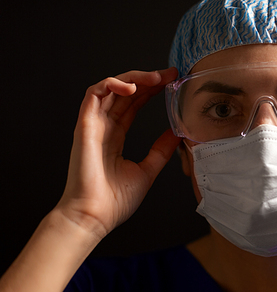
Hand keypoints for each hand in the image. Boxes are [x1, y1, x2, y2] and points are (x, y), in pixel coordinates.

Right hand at [57, 69, 180, 238]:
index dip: (151, 91)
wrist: (95, 217)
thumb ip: (160, 150)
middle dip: (148, 80)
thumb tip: (176, 134)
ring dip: (134, 78)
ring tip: (157, 77)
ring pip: (111, 88)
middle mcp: (104, 127)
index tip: (172, 83)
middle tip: (170, 74)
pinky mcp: (84, 125)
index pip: (134, 105)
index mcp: (115, 137)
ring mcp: (93, 124)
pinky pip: (94, 94)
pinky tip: (133, 86)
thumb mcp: (148, 170)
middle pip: (125, 93)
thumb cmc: (115, 201)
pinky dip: (112, 84)